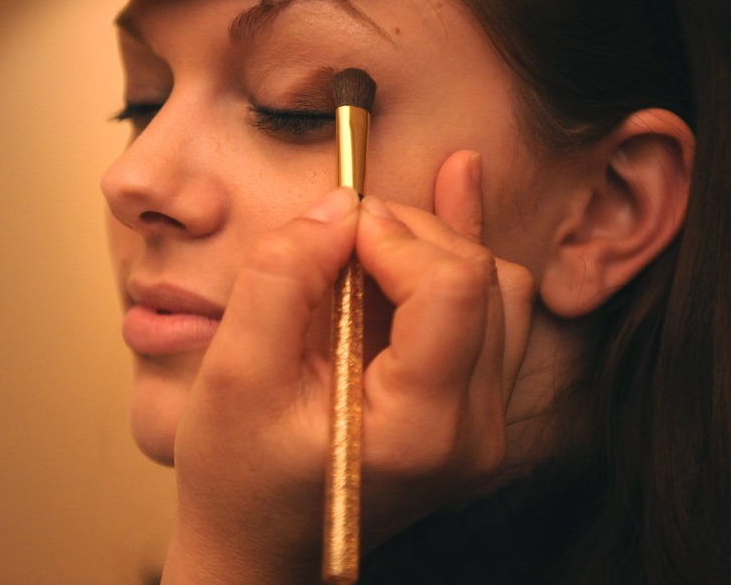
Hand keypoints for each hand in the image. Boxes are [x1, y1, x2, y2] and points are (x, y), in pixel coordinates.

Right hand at [163, 151, 533, 582]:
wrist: (258, 545)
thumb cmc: (238, 474)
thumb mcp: (233, 373)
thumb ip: (282, 278)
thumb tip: (338, 204)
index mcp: (423, 429)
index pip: (451, 286)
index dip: (393, 234)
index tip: (332, 230)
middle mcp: (474, 431)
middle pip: (479, 277)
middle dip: (407, 233)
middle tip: (333, 237)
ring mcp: (482, 425)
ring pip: (496, 287)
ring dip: (432, 244)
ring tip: (369, 234)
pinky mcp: (473, 409)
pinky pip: (493, 312)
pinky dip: (461, 252)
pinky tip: (456, 186)